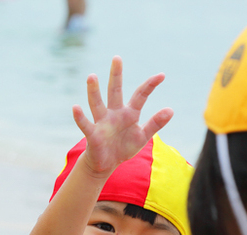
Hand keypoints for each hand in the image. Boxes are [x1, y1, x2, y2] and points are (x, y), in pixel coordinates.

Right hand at [73, 56, 173, 174]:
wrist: (106, 164)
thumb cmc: (123, 147)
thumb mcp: (142, 136)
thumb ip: (155, 123)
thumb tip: (171, 109)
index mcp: (129, 113)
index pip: (140, 95)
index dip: (150, 86)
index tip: (162, 75)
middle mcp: (114, 113)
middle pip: (115, 91)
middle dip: (116, 75)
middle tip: (117, 58)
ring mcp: (102, 122)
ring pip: (97, 104)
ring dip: (94, 91)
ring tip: (92, 76)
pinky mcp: (93, 134)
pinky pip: (85, 124)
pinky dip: (80, 117)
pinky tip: (75, 107)